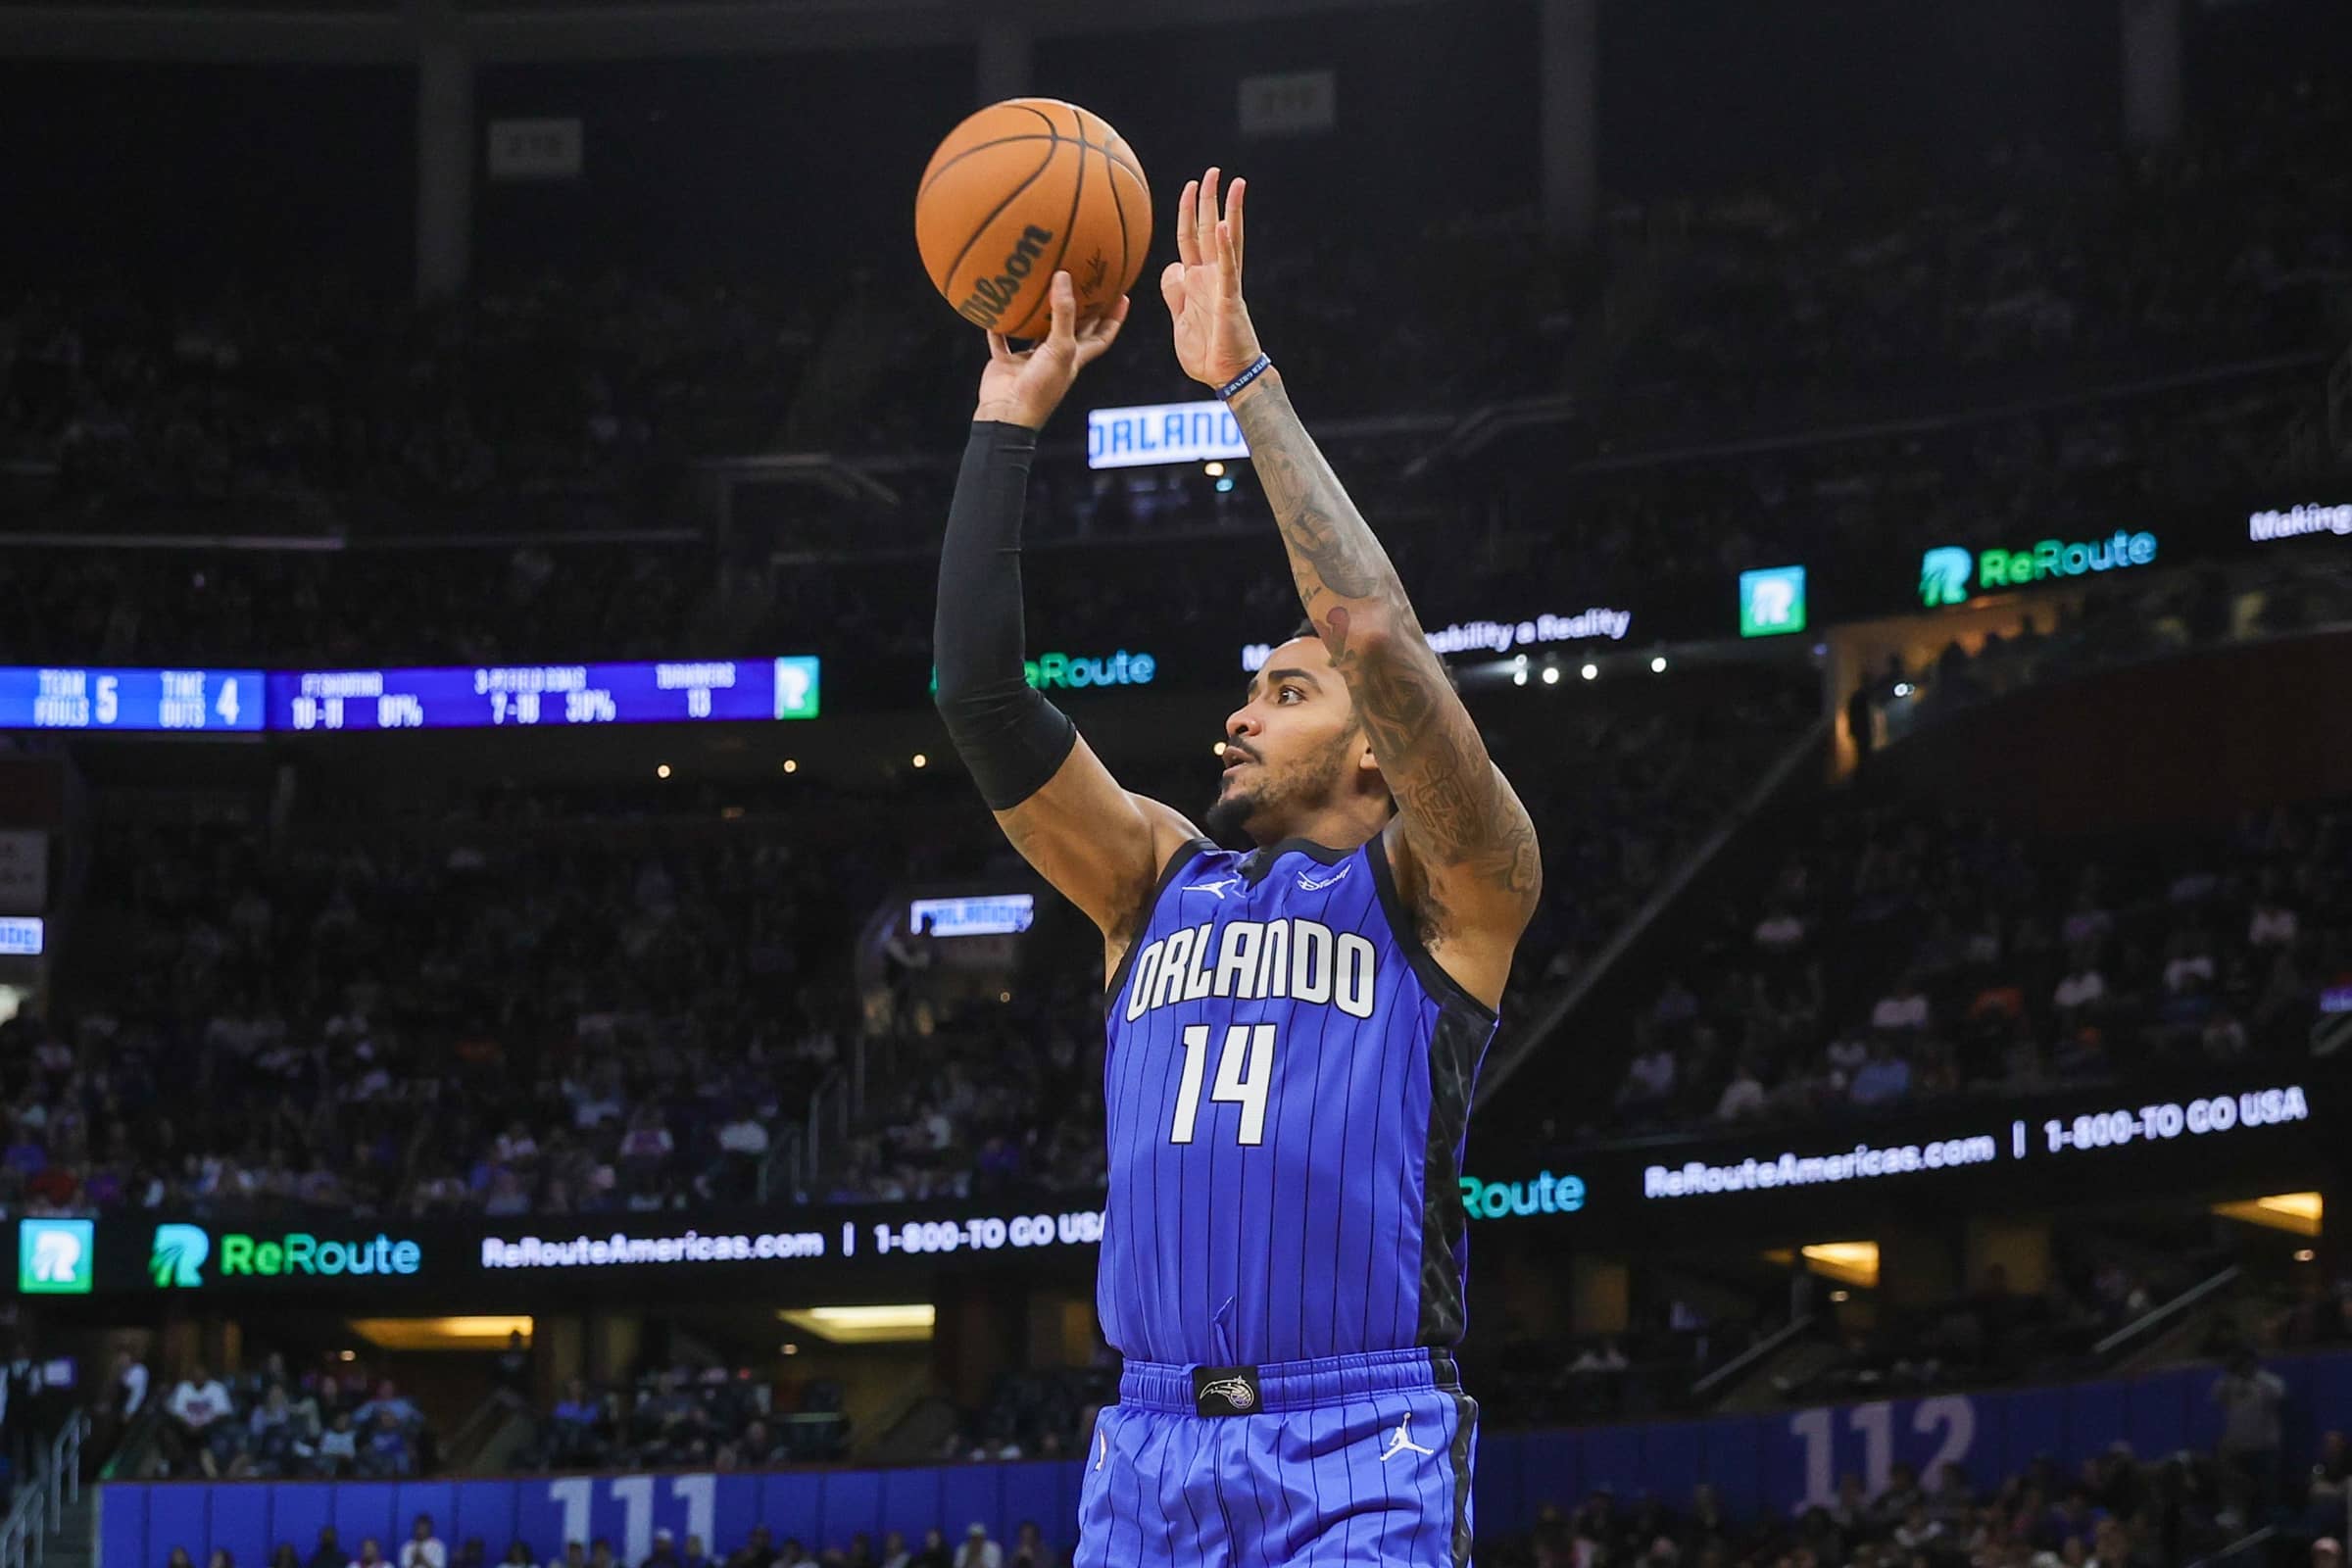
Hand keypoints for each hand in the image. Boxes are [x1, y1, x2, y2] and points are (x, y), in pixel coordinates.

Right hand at [973, 270, 1127, 430]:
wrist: (1008, 414)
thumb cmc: (1042, 386)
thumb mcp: (1060, 347)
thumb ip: (1063, 313)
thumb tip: (1063, 276)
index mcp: (1076, 357)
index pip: (1102, 335)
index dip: (1114, 318)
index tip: (1123, 295)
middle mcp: (1056, 358)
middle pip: (1072, 329)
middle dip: (1081, 308)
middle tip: (1084, 282)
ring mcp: (1031, 361)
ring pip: (1036, 332)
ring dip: (1037, 313)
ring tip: (1041, 285)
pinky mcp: (1007, 363)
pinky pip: (1002, 340)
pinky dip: (998, 326)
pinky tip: (995, 306)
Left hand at [1162, 167, 1263, 388]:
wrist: (1225, 377)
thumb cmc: (1206, 353)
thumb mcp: (1179, 319)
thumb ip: (1174, 293)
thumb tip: (1171, 267)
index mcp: (1197, 281)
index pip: (1189, 239)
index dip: (1187, 212)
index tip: (1189, 187)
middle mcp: (1212, 277)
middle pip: (1207, 230)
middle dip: (1209, 199)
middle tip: (1212, 170)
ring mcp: (1223, 285)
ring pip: (1224, 240)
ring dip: (1226, 211)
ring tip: (1233, 182)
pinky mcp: (1229, 299)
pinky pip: (1227, 269)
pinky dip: (1223, 247)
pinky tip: (1221, 225)